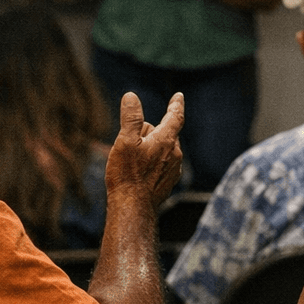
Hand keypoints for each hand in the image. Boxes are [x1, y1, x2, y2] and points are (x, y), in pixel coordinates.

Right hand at [107, 91, 183, 209]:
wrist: (133, 207)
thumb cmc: (127, 173)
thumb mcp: (125, 140)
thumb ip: (131, 118)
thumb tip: (132, 96)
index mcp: (166, 140)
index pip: (175, 116)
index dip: (176, 104)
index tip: (178, 96)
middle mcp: (175, 154)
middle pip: (165, 133)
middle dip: (151, 132)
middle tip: (131, 142)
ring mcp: (173, 169)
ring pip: (163, 149)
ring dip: (152, 148)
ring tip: (132, 160)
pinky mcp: (168, 182)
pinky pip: (162, 164)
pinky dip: (153, 162)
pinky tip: (138, 172)